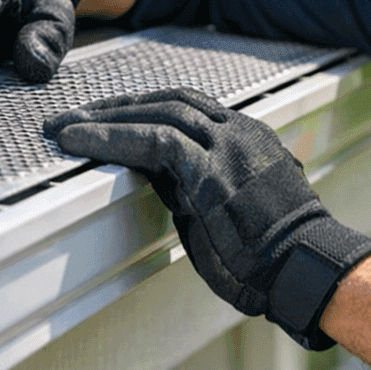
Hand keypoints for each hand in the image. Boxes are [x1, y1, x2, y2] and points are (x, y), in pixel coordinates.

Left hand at [46, 87, 370, 348]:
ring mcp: (228, 147)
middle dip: (117, 106)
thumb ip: (200, 186)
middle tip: (74, 117)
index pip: (189, 107)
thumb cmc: (275, 256)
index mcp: (249, 138)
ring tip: (64, 129)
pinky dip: (110, 138)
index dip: (144, 108)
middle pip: (169, 99)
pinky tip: (79, 142)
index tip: (109, 117)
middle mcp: (239, 132)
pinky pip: (151, 140)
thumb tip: (162, 181)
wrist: (306, 270)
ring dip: (104, 118)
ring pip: (157, 112)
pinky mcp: (211, 171)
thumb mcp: (234, 209)